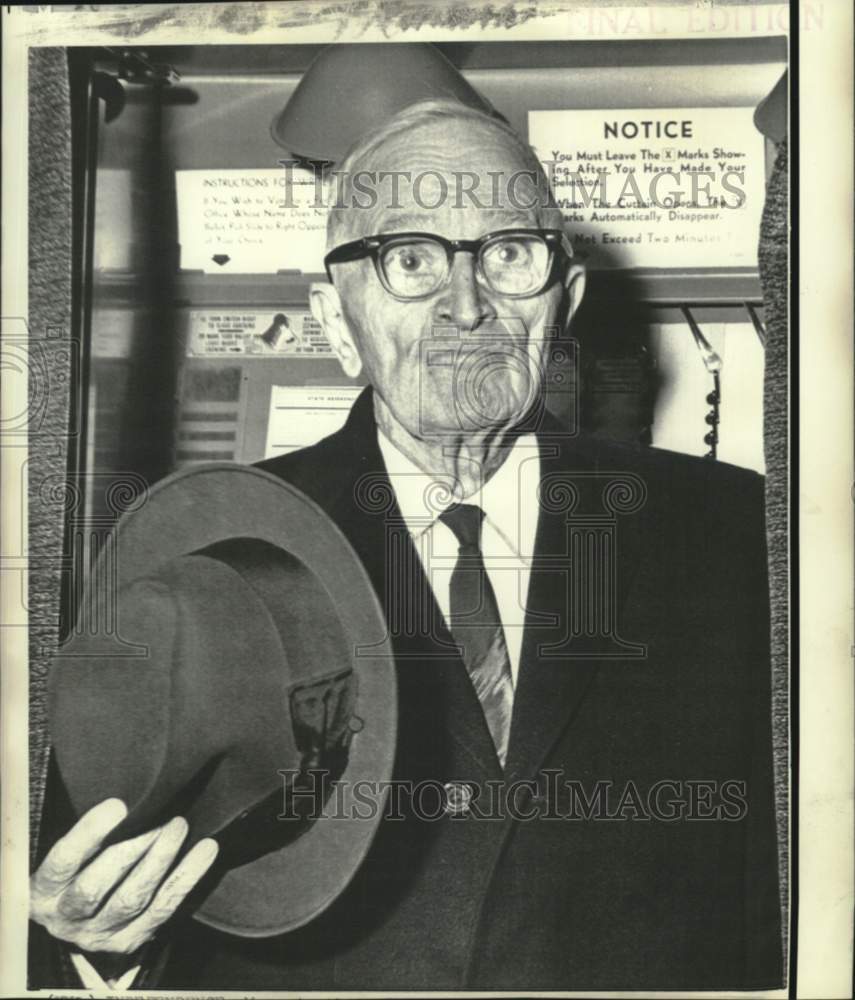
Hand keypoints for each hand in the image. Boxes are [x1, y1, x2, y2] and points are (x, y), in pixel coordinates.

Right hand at [30, 798, 218, 954]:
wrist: (76, 918)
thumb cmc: (74, 868)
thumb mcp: (65, 852)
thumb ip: (84, 833)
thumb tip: (122, 797)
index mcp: (42, 891)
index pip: (63, 862)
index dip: (88, 834)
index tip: (118, 805)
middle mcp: (65, 918)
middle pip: (96, 886)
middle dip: (132, 847)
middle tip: (160, 813)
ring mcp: (98, 934)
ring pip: (132, 899)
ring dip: (160, 859)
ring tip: (180, 825)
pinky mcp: (129, 941)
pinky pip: (163, 909)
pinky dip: (187, 877)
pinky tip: (206, 849)